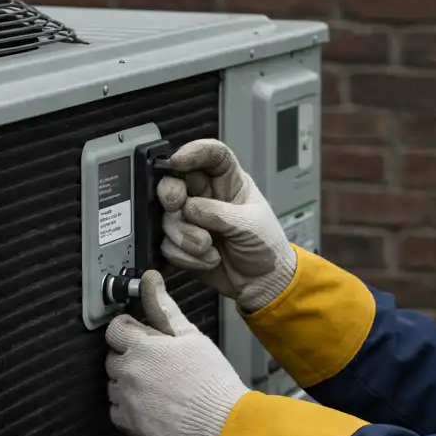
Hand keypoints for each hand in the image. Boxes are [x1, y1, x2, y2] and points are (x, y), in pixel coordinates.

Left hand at [105, 269, 249, 435]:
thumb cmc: (212, 379)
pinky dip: (129, 408)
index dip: (128, 329)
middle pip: (113, 357)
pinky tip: (152, 405)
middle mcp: (128, 371)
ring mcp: (126, 399)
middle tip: (156, 363)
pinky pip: (117, 411)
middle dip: (130, 356)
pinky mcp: (130, 424)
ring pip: (113, 384)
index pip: (114, 328)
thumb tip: (151, 280)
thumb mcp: (191, 336)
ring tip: (157, 386)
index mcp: (142, 346)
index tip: (139, 335)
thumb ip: (165, 308)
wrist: (222, 423)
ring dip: (128, 383)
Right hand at [156, 139, 296, 310]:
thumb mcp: (250, 225)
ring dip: (185, 236)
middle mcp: (206, 197)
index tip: (177, 161)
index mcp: (229, 182)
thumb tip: (189, 207)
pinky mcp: (182, 244)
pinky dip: (186, 256)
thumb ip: (218, 213)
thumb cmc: (267, 248)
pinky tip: (208, 260)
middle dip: (171, 193)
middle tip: (176, 205)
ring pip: (168, 217)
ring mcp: (192, 220)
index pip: (211, 155)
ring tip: (208, 247)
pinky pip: (168, 245)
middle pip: (176, 181)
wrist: (263, 284)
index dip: (193, 152)